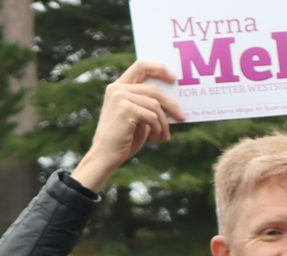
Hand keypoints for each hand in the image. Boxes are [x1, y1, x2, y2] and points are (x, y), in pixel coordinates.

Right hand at [74, 61, 183, 191]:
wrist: (104, 158)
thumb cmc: (122, 140)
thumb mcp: (138, 118)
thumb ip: (148, 105)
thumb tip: (173, 102)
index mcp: (118, 87)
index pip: (141, 66)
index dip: (159, 69)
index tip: (173, 79)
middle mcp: (117, 89)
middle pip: (153, 89)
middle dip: (171, 104)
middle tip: (181, 116)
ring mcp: (120, 97)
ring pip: (155, 104)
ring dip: (164, 122)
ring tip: (164, 136)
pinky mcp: (125, 109)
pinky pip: (151, 116)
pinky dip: (157, 129)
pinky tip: (155, 139)